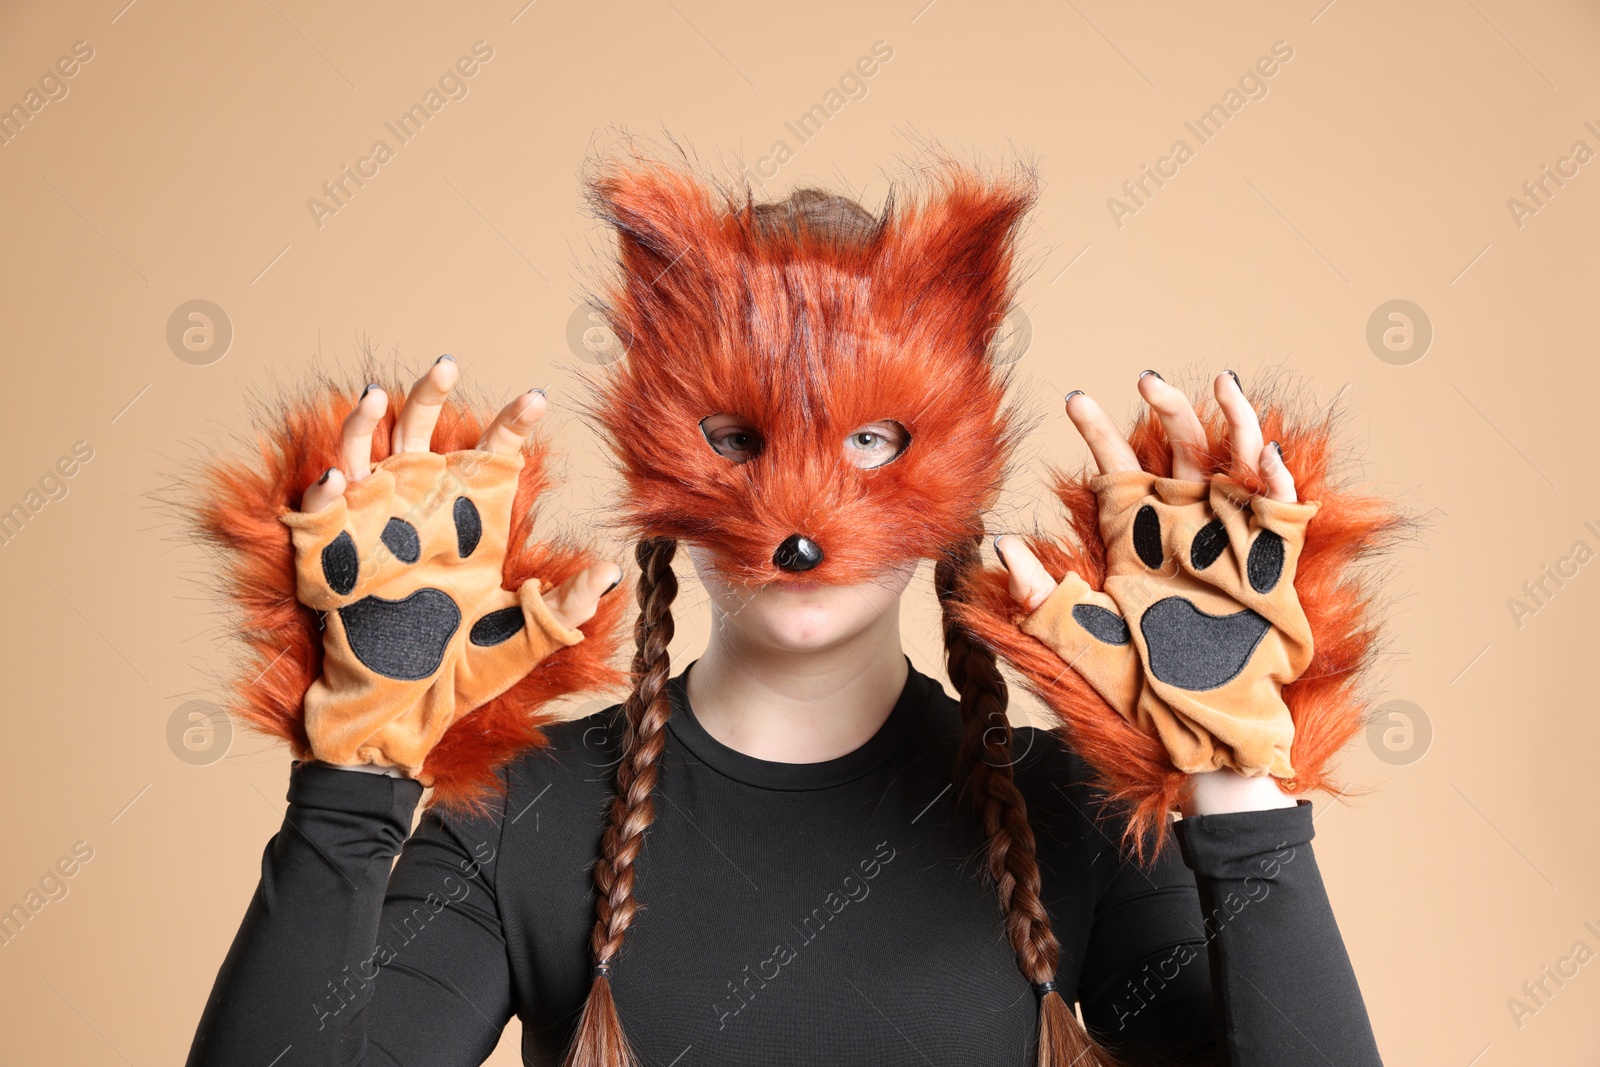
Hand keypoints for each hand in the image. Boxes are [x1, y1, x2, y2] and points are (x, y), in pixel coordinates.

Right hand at [286, 358, 621, 775]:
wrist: (406, 721)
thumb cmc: (461, 677)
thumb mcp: (522, 640)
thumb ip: (564, 609)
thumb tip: (611, 573)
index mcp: (468, 527)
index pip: (490, 458)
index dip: (510, 425)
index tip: (537, 397)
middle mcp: (419, 518)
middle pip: (420, 438)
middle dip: (429, 398)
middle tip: (447, 362)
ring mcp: (373, 534)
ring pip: (364, 458)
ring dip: (365, 425)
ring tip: (380, 395)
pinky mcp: (333, 563)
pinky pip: (318, 515)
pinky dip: (321, 491)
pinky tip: (338, 476)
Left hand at [996, 371, 1312, 814]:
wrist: (1196, 734)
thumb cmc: (1137, 690)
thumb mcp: (1076, 637)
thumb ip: (1038, 594)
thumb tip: (999, 542)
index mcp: (1136, 539)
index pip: (1117, 469)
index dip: (1099, 432)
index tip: (1075, 399)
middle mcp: (1183, 531)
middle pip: (1179, 452)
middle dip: (1167, 412)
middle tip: (1146, 379)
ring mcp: (1229, 542)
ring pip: (1234, 464)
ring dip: (1231, 423)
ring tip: (1219, 385)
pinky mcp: (1272, 564)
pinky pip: (1280, 508)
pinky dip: (1276, 476)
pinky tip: (1264, 447)